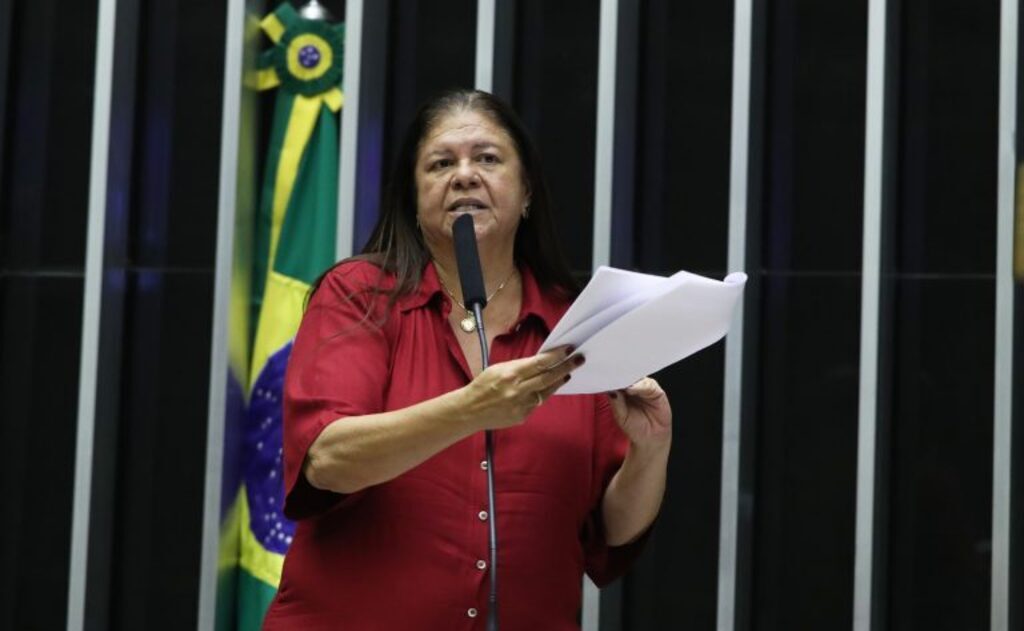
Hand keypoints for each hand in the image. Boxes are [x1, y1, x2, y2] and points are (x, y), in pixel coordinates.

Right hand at [457, 346, 582, 430]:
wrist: (470, 410)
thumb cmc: (483, 386)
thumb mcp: (498, 369)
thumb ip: (520, 366)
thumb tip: (541, 362)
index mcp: (511, 374)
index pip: (540, 363)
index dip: (557, 356)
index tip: (569, 349)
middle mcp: (518, 390)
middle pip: (549, 377)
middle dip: (566, 367)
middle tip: (579, 359)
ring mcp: (522, 405)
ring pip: (547, 391)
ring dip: (558, 381)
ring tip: (566, 373)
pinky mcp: (523, 416)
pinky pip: (537, 403)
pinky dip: (541, 394)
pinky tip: (543, 389)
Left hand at [608, 377, 671, 448]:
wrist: (650, 438)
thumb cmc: (634, 427)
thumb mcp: (620, 416)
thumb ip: (616, 402)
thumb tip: (611, 389)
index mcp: (622, 392)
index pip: (616, 380)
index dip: (611, 379)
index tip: (604, 379)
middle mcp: (633, 387)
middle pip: (626, 377)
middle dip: (620, 377)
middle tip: (612, 377)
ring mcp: (645, 388)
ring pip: (637, 379)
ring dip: (629, 380)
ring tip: (621, 384)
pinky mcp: (656, 391)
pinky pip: (648, 385)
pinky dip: (640, 386)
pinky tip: (632, 389)